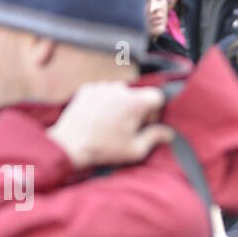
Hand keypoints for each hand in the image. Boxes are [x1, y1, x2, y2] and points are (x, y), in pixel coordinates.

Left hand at [47, 83, 173, 169]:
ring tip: (110, 124)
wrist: (70, 144)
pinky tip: (98, 119)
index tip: (146, 124)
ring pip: (120, 93)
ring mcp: (102, 87)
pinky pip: (103, 92)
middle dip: (136, 109)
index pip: (157, 96)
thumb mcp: (136, 149)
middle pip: (138, 94)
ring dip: (120, 105)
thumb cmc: (105, 149)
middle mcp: (120, 89)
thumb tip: (168, 133)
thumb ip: (155, 137)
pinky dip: (104, 102)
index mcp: (135, 102)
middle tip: (126, 128)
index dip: (155, 111)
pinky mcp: (88, 89)